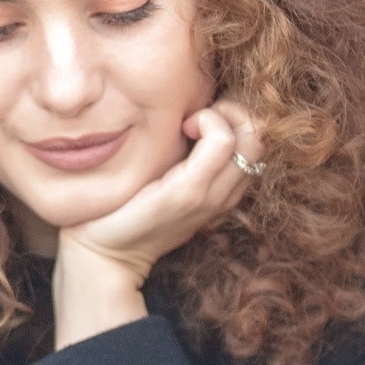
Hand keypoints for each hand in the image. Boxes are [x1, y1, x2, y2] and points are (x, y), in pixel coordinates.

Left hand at [51, 100, 261, 349]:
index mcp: (220, 193)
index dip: (236, 119)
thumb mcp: (163, 179)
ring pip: (250, 139)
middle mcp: (223, 195)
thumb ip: (183, 157)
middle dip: (236, 112)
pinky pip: (222, 143)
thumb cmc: (126, 209)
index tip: (197, 120)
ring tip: (189, 123)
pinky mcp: (189, 191)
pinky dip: (209, 122)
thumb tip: (186, 115)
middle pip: (260, 139)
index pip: (256, 143)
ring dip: (223, 116)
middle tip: (196, 117)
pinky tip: (183, 127)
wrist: (104, 252)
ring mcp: (210, 195)